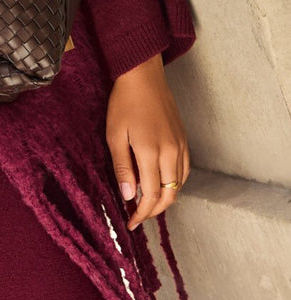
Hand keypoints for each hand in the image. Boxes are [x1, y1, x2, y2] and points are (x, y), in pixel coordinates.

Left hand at [105, 53, 190, 230]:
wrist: (143, 77)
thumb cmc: (124, 103)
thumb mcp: (115, 135)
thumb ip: (122, 168)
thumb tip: (129, 196)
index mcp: (152, 153)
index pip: (151, 196)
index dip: (141, 213)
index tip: (130, 222)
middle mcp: (172, 153)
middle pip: (169, 196)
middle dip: (153, 211)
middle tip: (136, 216)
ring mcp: (181, 147)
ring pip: (179, 186)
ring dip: (165, 199)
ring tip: (146, 203)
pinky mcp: (185, 140)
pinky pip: (184, 171)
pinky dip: (174, 184)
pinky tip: (161, 184)